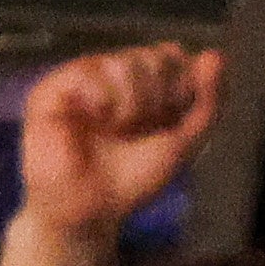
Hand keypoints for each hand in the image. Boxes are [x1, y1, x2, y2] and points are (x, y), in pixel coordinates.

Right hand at [0, 41, 221, 265]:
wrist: (89, 211)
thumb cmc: (130, 181)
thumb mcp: (182, 142)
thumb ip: (207, 102)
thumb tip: (214, 54)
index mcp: (140, 88)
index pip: (169, 56)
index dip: (180, 83)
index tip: (169, 119)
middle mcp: (110, 80)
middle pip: (151, 56)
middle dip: (157, 95)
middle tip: (138, 128)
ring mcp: (81, 84)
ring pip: (122, 61)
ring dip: (132, 99)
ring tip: (117, 127)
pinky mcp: (50, 94)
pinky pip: (85, 71)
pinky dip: (101, 95)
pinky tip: (98, 117)